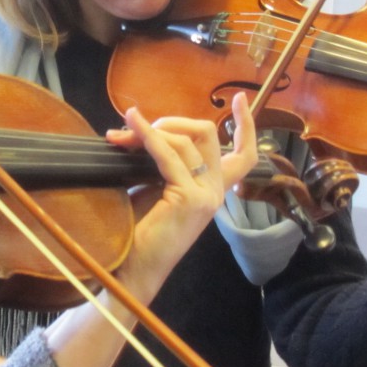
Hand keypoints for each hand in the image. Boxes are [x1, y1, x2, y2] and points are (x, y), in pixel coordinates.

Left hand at [106, 91, 258, 297]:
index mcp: (213, 189)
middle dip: (170, 122)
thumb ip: (164, 160)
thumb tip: (146, 127)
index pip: (244, 155)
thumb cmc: (139, 229)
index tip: (243, 99)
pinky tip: (131, 126)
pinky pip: (167, 153)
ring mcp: (206, 195)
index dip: (247, 126)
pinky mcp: (189, 198)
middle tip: (136, 128)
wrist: (130, 266)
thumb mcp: (156, 185)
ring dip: (148, 131)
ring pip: (184, 140)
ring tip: (119, 138)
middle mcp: (215, 191)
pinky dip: (146, 135)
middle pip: (206, 132)